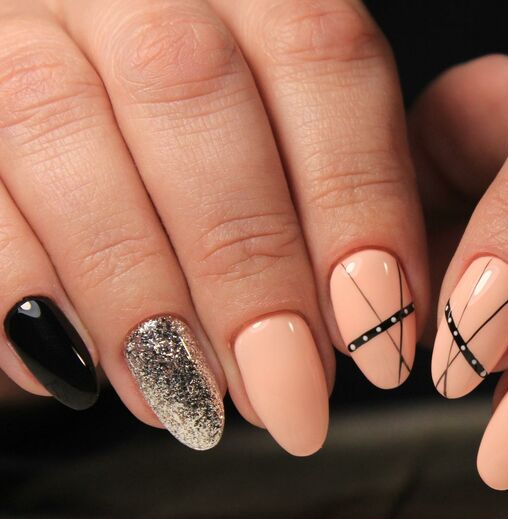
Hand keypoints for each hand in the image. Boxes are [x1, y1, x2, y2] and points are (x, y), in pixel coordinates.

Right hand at [0, 0, 507, 454]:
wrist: (81, 115)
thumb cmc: (210, 150)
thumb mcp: (293, 146)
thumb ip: (338, 196)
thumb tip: (384, 332)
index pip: (321, 57)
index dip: (360, 202)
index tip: (386, 340)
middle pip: (192, 90)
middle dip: (250, 266)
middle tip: (292, 399)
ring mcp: (23, 25)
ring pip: (64, 131)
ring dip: (139, 293)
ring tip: (192, 407)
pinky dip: (24, 291)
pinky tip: (79, 375)